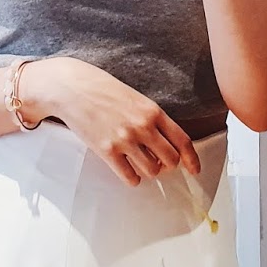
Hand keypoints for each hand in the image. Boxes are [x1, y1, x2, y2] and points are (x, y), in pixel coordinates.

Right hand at [19, 56, 200, 186]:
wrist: (71, 88)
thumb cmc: (102, 90)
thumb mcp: (135, 98)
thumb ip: (151, 118)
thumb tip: (165, 143)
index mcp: (153, 111)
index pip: (182, 141)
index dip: (191, 159)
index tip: (194, 169)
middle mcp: (143, 127)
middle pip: (170, 160)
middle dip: (166, 165)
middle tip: (156, 161)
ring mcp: (125, 140)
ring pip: (152, 171)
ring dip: (148, 171)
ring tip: (137, 162)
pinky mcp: (107, 151)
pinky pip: (130, 177)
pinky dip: (132, 178)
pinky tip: (126, 169)